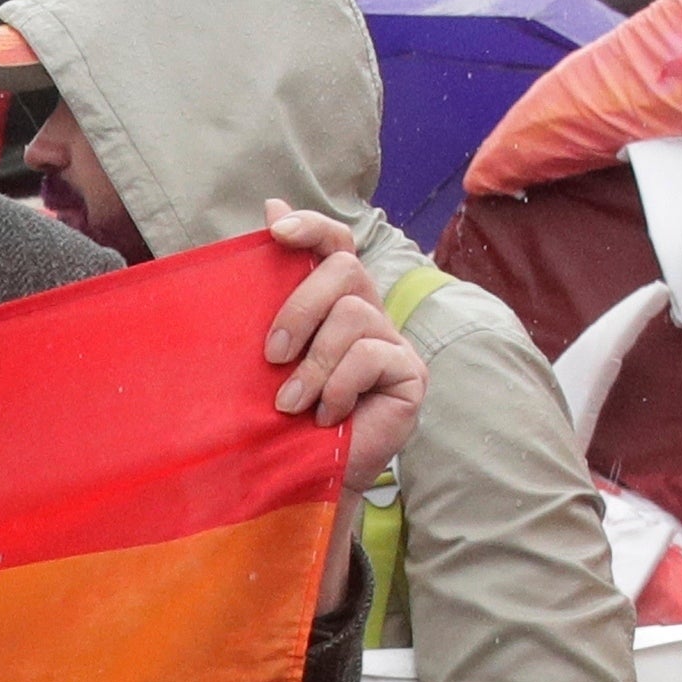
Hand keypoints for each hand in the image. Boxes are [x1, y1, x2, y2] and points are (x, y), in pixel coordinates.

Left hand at [259, 203, 427, 479]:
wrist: (306, 475)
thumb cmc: (285, 415)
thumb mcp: (271, 350)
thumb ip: (270, 288)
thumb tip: (271, 206)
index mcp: (335, 300)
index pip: (336, 243)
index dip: (313, 227)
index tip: (276, 230)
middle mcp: (370, 312)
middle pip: (345, 272)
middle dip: (300, 308)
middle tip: (271, 355)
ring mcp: (394, 342)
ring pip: (353, 317)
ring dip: (314, 364)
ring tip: (293, 403)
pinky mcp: (411, 374)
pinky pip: (370, 357)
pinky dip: (339, 387)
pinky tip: (329, 415)